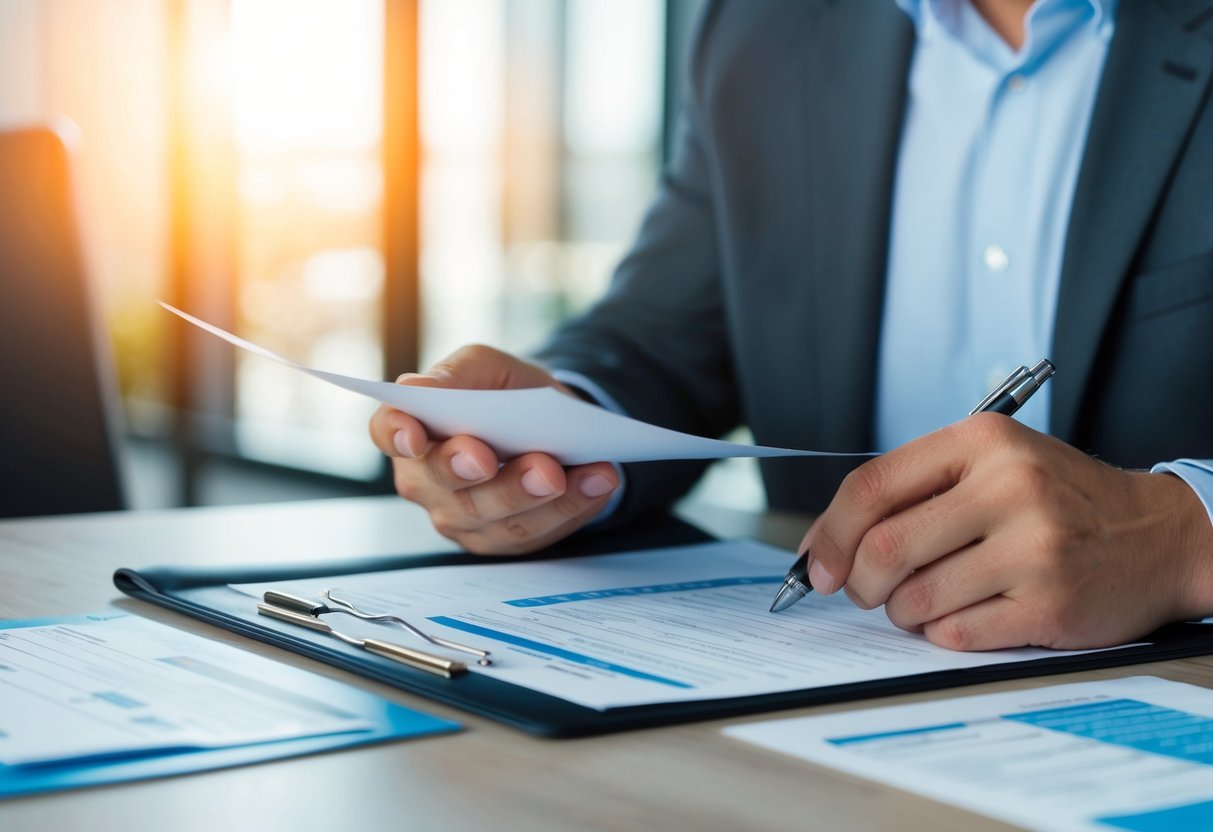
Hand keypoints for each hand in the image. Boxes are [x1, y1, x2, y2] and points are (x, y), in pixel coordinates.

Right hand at [368, 345, 618, 554]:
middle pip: (448, 486)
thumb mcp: (484, 367)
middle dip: (489, 475)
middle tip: (528, 462)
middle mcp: (427, 481)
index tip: (416, 435)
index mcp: (413, 429)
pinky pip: (535, 530)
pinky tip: (597, 479)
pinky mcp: (502, 539)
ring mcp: (462, 517)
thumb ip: (454, 375)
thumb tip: (416, 388)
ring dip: (537, 496)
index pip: (389, 433)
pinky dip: (572, 506)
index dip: (398, 434)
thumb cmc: (505, 394)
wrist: (550, 422)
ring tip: (566, 472)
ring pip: (496, 517)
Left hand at [803, 414, 1212, 649]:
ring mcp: (1034, 549)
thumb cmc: (1056, 499)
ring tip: (926, 601)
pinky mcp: (1050, 606)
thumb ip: (913, 490)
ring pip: (915, 599)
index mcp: (982, 442)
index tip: (816, 564)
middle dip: (858, 582)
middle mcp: (1009, 488)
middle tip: (865, 591)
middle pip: (884, 549)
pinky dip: (942, 633)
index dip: (829, 532)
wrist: (1157, 535)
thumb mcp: (992, 463)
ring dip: (902, 612)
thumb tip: (825, 544)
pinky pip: (955, 634)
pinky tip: (967, 614)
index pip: (871, 486)